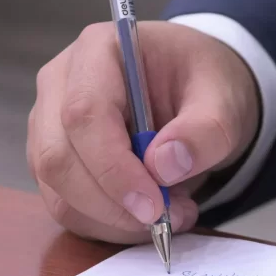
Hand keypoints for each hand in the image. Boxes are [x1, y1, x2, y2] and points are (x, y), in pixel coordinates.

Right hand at [27, 21, 259, 243]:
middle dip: (112, 203)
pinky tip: (149, 215)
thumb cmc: (204, 84)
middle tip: (167, 218)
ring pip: (58, 191)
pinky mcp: (56, 161)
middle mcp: (61, 84)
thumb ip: (205, 130)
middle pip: (58, 158)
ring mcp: (50, 124)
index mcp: (99, 50)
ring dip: (113, 219)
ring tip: (169, 214)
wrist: (196, 90)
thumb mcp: (224, 100)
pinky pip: (67, 208)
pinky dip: (108, 225)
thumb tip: (163, 167)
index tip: (154, 205)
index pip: (84, 114)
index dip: (114, 168)